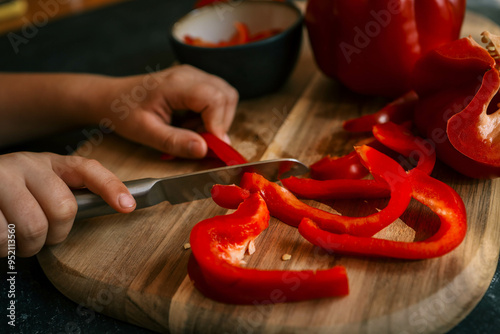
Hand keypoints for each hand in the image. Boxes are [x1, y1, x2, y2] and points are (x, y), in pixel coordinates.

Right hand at [0, 152, 135, 256]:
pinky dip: (1, 246)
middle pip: (65, 209)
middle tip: (39, 238)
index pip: (89, 170)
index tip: (128, 206)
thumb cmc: (8, 194)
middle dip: (54, 235)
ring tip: (14, 239)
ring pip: (33, 227)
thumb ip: (65, 195)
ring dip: (25, 246)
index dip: (111, 187)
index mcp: (51, 163)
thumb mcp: (39, 186)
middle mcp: (29, 164)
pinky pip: (1, 234)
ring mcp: (3, 177)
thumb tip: (114, 209)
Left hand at [95, 65, 238, 158]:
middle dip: (221, 123)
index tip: (211, 147)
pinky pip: (218, 97)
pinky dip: (212, 115)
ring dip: (218, 119)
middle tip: (199, 139)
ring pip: (226, 96)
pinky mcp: (196, 80)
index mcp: (175, 84)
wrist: (112, 96)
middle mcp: (190, 74)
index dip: (218, 125)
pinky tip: (191, 123)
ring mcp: (194, 74)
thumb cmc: (124, 113)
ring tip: (193, 130)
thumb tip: (205, 150)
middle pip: (226, 96)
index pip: (214, 99)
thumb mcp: (145, 133)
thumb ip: (175, 142)